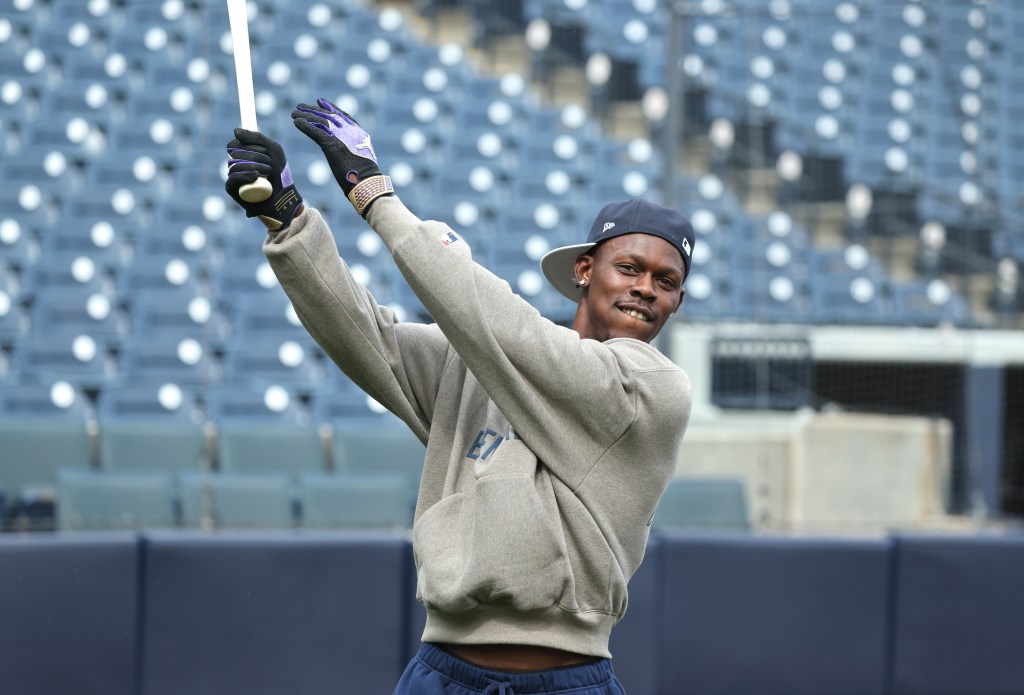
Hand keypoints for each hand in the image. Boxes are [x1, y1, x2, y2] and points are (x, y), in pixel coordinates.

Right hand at [225, 128, 303, 230]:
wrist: (285, 196)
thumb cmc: (280, 173)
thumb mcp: (274, 150)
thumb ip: (257, 138)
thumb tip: (235, 130)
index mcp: (242, 154)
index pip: (234, 144)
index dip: (249, 144)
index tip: (265, 150)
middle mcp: (235, 165)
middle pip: (234, 153)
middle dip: (256, 156)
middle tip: (270, 164)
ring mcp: (233, 177)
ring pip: (234, 166)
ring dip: (255, 166)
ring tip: (268, 172)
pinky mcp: (233, 190)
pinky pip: (232, 179)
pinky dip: (244, 176)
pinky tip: (256, 176)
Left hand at [292, 98, 393, 216]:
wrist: (367, 182)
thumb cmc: (365, 176)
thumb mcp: (360, 159)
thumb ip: (353, 151)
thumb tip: (349, 156)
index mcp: (358, 133)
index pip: (343, 116)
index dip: (331, 108)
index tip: (320, 102)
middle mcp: (350, 131)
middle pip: (329, 116)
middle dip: (313, 110)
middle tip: (300, 106)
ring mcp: (341, 137)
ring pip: (320, 121)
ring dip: (306, 116)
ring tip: (293, 114)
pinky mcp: (332, 145)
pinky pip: (315, 132)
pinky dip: (305, 126)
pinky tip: (296, 122)